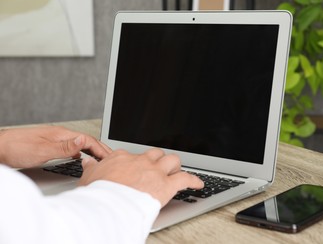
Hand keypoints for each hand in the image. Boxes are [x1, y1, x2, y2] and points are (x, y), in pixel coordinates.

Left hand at [0, 126, 110, 167]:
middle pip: (86, 141)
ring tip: (101, 158)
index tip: (111, 157)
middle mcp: (60, 135)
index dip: (101, 149)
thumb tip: (84, 142)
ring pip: (80, 144)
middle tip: (112, 157)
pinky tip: (82, 157)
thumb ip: (64, 147)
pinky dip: (82, 153)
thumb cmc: (16, 148)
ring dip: (93, 150)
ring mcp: (55, 140)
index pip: (88, 140)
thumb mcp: (42, 150)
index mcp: (61, 134)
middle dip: (101, 148)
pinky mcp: (50, 146)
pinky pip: (72, 148)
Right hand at [79, 148, 203, 206]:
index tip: (135, 166)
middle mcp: (140, 161)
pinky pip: (185, 179)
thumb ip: (91, 169)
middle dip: (158, 159)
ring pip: (172, 160)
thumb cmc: (97, 194)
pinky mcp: (166, 185)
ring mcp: (154, 172)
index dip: (135, 161)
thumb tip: (88, 162)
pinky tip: (198, 184)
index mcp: (122, 158)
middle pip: (155, 154)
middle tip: (159, 166)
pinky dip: (193, 180)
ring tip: (177, 171)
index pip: (131, 155)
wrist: (107, 204)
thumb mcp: (88, 178)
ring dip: (175, 165)